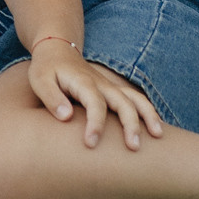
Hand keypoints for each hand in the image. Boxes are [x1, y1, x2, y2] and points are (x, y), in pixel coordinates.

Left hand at [26, 37, 163, 149]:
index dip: (95, 124)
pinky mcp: (114, 91)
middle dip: (130, 124)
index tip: (91, 144)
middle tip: (134, 148)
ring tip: (159, 136)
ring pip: (136, 99)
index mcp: (83, 82)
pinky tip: (156, 129)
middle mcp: (102, 84)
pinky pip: (136, 100)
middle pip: (123, 102)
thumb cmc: (46, 69)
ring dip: (148, 116)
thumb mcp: (39, 81)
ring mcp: (110, 87)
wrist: (58, 50)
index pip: (95, 104)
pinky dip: (148, 112)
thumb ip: (52, 98)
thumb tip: (66, 117)